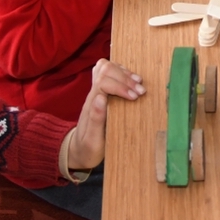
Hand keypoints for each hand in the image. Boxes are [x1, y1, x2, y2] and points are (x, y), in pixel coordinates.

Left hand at [66, 58, 145, 173]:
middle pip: (105, 70)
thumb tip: (101, 97)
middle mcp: (93, 94)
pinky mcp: (102, 92)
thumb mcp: (92, 140)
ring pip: (106, 68)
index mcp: (91, 105)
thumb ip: (95, 119)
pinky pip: (110, 73)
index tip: (134, 98)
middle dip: (125, 77)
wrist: (78, 151)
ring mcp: (97, 92)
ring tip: (139, 84)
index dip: (120, 86)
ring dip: (125, 73)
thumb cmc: (87, 148)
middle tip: (141, 91)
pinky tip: (133, 82)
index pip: (103, 82)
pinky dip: (124, 74)